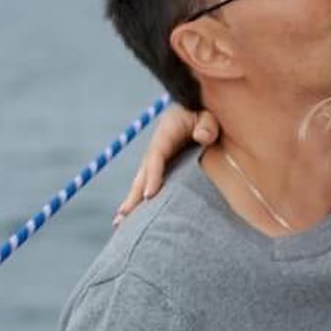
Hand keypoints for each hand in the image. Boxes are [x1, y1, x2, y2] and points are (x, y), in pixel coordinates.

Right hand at [115, 104, 217, 220]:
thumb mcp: (209, 113)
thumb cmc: (206, 110)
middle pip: (143, 173)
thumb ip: (208, 124)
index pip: (156, 156)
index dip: (152, 175)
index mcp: (166, 132)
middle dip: (133, 195)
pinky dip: (144, 198)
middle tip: (123, 217)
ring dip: (133, 201)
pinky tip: (137, 217)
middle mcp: (158, 146)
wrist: (201, 107)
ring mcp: (160, 157)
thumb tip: (202, 136)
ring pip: (143, 181)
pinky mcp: (166, 165)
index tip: (149, 195)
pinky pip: (152, 183)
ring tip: (120, 223)